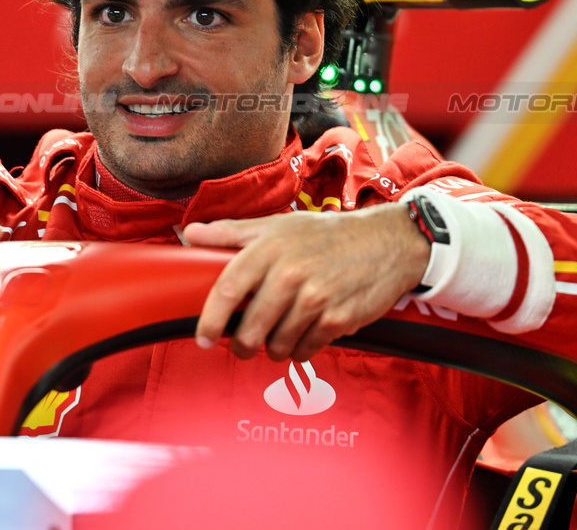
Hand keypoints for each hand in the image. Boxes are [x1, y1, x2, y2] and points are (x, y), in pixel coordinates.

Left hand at [188, 203, 428, 361]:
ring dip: (273, 348)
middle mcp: (290, 274)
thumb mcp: (277, 225)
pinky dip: (299, 350)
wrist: (388, 243)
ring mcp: (315, 299)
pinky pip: (304, 351)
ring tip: (280, 334)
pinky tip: (305, 333)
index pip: (226, 290)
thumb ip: (230, 233)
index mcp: (268, 248)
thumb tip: (188, 234)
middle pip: (250, 330)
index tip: (203, 339)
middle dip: (243, 345)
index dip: (209, 320)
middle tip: (244, 345)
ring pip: (276, 346)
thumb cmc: (326, 234)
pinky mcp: (337, 320)